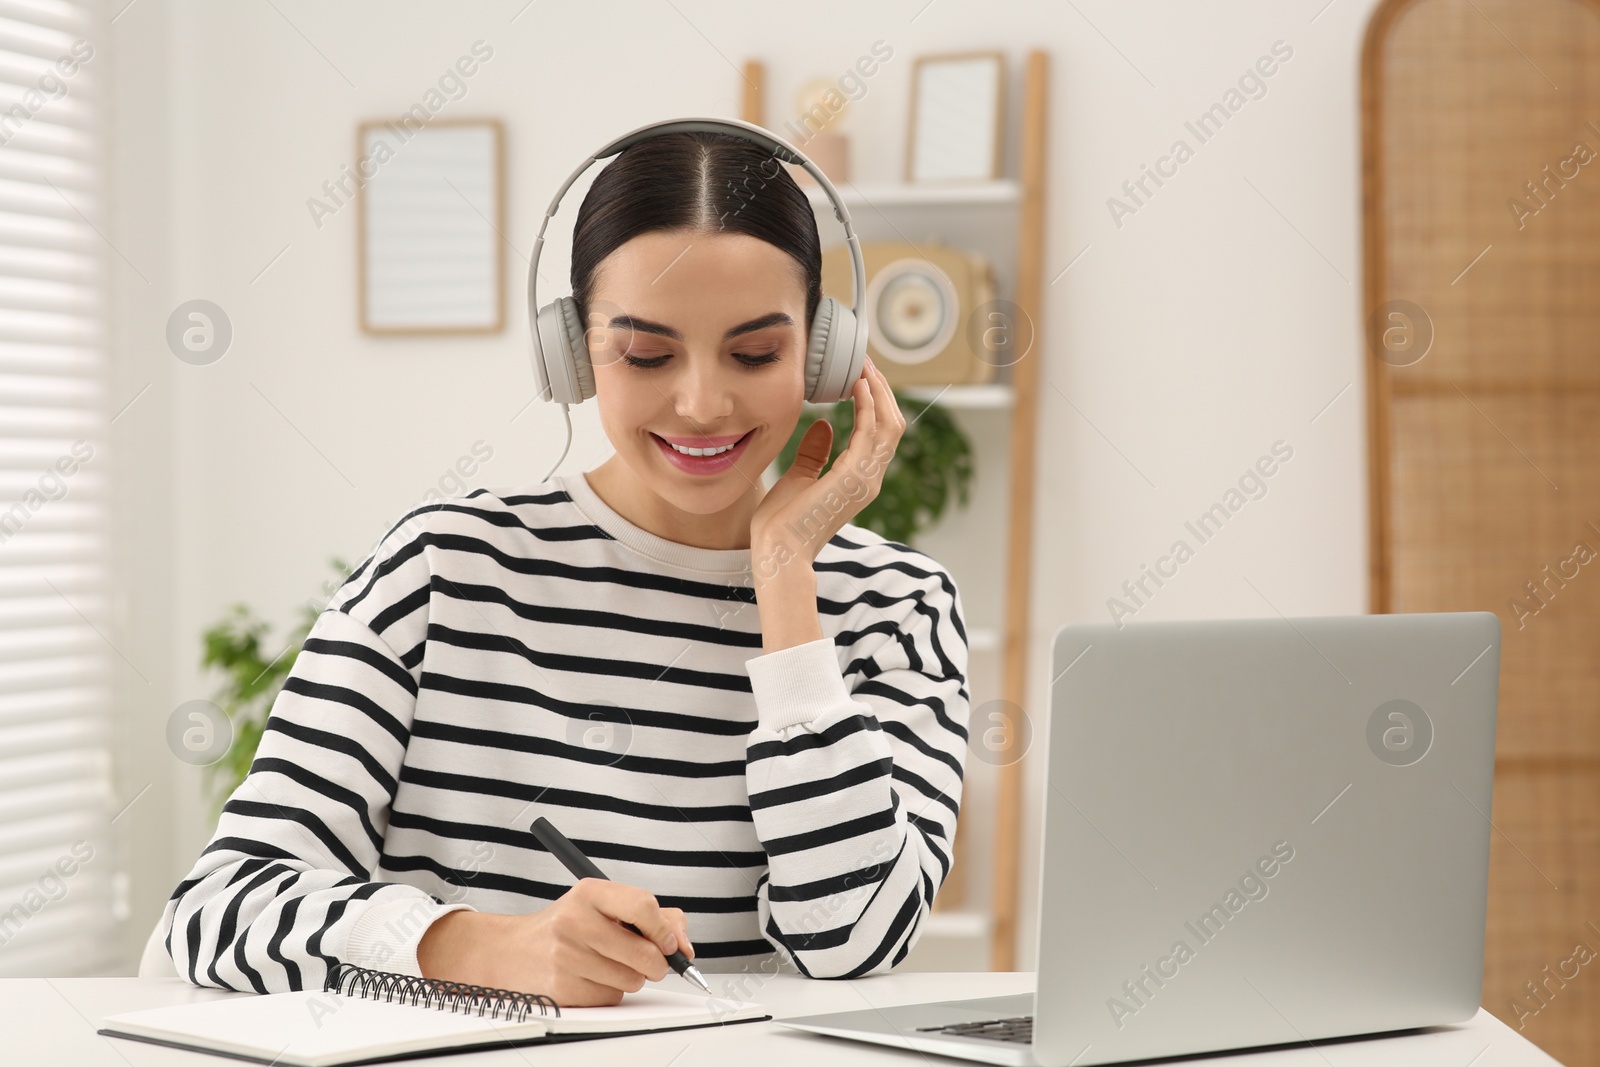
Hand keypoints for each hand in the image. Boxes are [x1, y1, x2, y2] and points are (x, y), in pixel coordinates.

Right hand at [415, 879, 693, 1006]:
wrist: (512, 951)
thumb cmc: (569, 926)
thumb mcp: (605, 905)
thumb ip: (655, 917)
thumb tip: (685, 946)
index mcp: (590, 892)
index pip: (644, 906)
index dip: (664, 929)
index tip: (668, 940)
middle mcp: (576, 921)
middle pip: (645, 953)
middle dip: (656, 962)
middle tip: (646, 958)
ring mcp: (567, 956)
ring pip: (632, 980)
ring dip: (630, 977)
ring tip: (607, 962)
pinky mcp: (562, 988)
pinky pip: (610, 998)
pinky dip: (609, 992)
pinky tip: (590, 977)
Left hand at [750, 356, 905, 578]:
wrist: (777, 551)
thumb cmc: (782, 522)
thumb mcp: (799, 477)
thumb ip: (814, 452)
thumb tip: (826, 424)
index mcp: (858, 480)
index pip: (879, 433)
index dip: (875, 402)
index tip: (860, 374)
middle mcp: (869, 479)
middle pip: (892, 425)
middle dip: (881, 390)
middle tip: (865, 361)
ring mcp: (866, 480)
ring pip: (889, 426)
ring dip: (878, 392)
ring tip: (864, 366)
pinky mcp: (854, 478)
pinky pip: (871, 434)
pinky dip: (868, 407)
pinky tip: (857, 386)